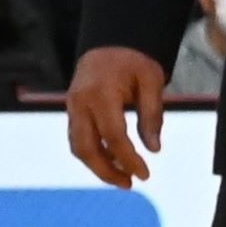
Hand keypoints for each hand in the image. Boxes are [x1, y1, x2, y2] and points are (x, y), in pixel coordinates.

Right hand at [65, 45, 166, 188]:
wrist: (109, 42)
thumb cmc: (134, 60)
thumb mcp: (151, 81)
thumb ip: (152, 115)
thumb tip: (154, 149)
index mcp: (101, 93)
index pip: (113, 136)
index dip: (128, 159)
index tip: (144, 174)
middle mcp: (81, 103)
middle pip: (87, 149)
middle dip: (107, 172)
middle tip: (129, 184)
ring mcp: (72, 108)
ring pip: (79, 148)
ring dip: (98, 167)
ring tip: (122, 177)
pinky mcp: (71, 112)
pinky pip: (78, 140)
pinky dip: (93, 155)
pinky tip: (112, 161)